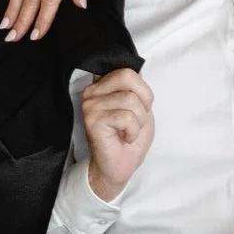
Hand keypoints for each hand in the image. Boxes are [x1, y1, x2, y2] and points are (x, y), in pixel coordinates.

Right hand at [81, 68, 153, 202]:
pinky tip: (123, 138)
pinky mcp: (92, 120)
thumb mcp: (140, 106)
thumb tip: (138, 69)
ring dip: (138, 121)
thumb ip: (136, 87)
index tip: (137, 110)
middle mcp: (92, 92)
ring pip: (130, 101)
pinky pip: (126, 117)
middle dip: (142, 104)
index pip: (129, 72)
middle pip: (129, 79)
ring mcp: (90, 105)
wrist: (120, 165)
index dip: (143, 93)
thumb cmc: (130, 136)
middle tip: (134, 121)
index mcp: (102, 85)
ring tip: (128, 131)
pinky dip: (132, 131)